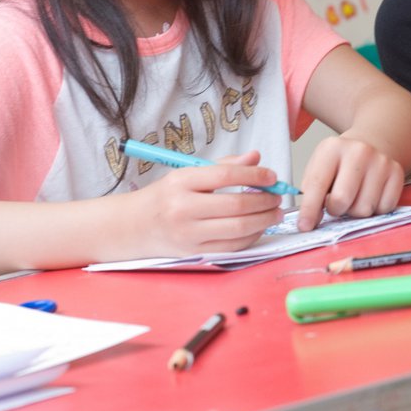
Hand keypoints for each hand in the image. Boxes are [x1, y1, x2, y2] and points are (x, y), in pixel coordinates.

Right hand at [122, 151, 283, 257]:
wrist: (132, 228)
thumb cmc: (164, 198)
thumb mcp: (186, 174)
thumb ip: (223, 166)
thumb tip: (256, 157)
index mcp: (181, 182)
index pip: (226, 175)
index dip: (255, 174)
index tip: (272, 176)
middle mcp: (183, 209)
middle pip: (236, 205)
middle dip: (265, 200)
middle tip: (278, 196)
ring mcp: (189, 234)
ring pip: (238, 229)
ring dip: (264, 220)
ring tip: (275, 212)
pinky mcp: (195, 253)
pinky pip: (233, 246)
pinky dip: (252, 237)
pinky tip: (260, 227)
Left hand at [293, 135, 404, 231]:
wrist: (374, 143)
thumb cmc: (342, 162)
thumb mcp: (320, 166)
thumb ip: (311, 191)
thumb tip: (309, 221)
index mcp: (332, 148)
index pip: (316, 184)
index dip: (309, 210)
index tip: (305, 225)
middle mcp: (358, 152)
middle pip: (342, 200)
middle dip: (336, 209)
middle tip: (336, 204)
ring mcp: (380, 162)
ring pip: (364, 209)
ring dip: (356, 211)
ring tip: (355, 196)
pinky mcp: (397, 173)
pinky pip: (384, 208)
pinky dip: (375, 209)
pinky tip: (370, 195)